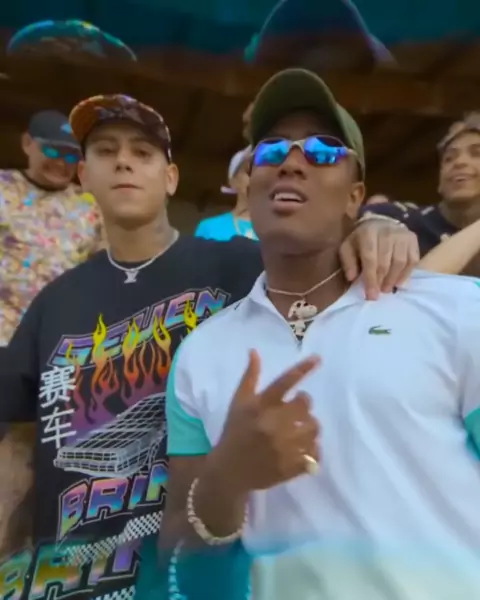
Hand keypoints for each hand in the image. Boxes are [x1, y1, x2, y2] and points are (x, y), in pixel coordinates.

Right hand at [217, 350, 320, 492]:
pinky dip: (313, 450)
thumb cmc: (235, 431)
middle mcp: (271, 424)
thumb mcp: (238, 402)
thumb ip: (250, 377)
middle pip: (305, 406)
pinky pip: (314, 455)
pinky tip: (304, 449)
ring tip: (302, 429)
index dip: (302, 369)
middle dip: (305, 405)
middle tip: (299, 410)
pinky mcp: (289, 467)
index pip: (284, 382)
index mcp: (259, 406)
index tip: (317, 359)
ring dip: (311, 427)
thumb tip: (254, 351)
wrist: (229, 471)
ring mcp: (282, 448)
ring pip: (313, 430)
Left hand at [339, 218, 418, 299]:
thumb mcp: (348, 247)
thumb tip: (352, 278)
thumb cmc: (361, 239)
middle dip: (381, 281)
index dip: (370, 279)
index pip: (370, 259)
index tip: (371, 296)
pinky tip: (398, 282)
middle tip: (379, 292)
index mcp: (368, 233)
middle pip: (385, 262)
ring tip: (387, 288)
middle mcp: (387, 232)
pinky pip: (413, 260)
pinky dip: (406, 274)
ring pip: (400, 262)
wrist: (380, 222)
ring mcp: (402, 235)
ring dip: (393, 279)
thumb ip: (348, 262)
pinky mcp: (413, 239)